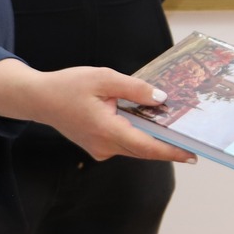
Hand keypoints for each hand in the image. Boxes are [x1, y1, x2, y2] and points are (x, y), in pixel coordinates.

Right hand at [0, 61, 195, 164]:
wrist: (39, 99)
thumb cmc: (68, 86)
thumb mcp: (104, 78)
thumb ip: (134, 89)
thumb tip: (161, 100)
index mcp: (107, 130)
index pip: (146, 146)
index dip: (171, 151)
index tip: (192, 154)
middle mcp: (104, 146)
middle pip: (144, 150)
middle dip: (169, 146)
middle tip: (194, 141)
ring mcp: (100, 149)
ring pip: (135, 147)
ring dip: (154, 140)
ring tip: (179, 130)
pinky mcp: (98, 146)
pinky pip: (125, 143)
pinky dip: (140, 136)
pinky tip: (152, 123)